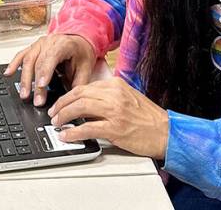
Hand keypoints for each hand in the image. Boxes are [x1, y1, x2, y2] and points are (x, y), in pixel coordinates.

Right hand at [3, 34, 95, 105]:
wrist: (79, 39)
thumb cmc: (81, 52)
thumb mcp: (86, 68)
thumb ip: (78, 84)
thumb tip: (71, 101)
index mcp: (64, 44)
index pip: (51, 57)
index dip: (46, 71)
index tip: (42, 85)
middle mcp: (49, 42)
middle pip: (37, 61)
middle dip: (35, 83)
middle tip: (36, 100)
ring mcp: (39, 44)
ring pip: (27, 59)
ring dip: (24, 78)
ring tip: (24, 94)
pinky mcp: (33, 48)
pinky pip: (21, 55)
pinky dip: (14, 64)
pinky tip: (8, 74)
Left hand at [47, 78, 168, 159]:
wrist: (166, 132)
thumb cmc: (148, 118)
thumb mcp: (128, 98)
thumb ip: (108, 97)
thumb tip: (86, 103)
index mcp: (116, 85)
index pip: (85, 86)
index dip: (69, 95)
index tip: (61, 102)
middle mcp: (114, 95)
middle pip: (78, 94)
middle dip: (61, 104)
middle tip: (54, 112)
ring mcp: (114, 111)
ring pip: (80, 107)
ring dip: (64, 115)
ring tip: (57, 122)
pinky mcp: (115, 128)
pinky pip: (87, 128)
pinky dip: (73, 132)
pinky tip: (67, 135)